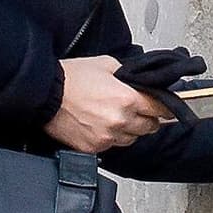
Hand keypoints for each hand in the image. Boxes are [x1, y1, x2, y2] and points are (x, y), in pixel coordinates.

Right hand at [45, 54, 172, 153]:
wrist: (45, 94)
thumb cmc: (71, 78)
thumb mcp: (106, 64)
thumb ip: (128, 74)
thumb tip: (139, 81)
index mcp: (127, 99)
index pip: (160, 109)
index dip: (164, 107)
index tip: (167, 108)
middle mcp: (120, 121)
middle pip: (150, 127)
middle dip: (147, 118)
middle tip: (138, 110)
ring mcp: (107, 137)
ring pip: (132, 139)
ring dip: (130, 130)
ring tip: (116, 117)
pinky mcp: (94, 148)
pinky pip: (113, 146)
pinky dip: (112, 138)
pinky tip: (102, 125)